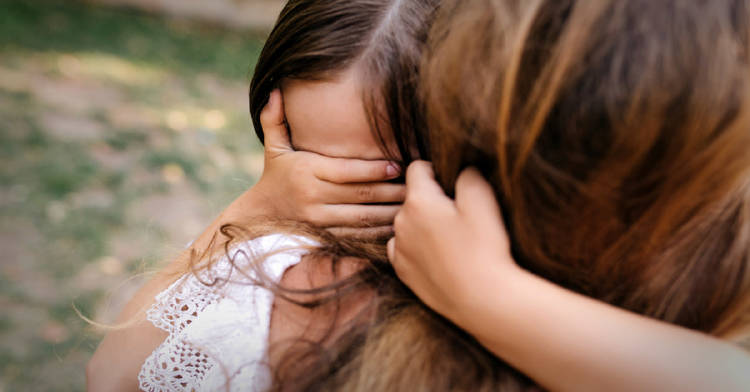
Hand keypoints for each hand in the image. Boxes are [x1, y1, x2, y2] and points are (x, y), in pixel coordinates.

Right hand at [226, 90, 403, 238]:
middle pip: (361, 195)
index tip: (398, 165)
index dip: (375, 169)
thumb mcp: (273, 147)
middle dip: (391, 191)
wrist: (260, 216)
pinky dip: (378, 231)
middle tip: (416, 186)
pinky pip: (357, 235)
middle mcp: (314, 197)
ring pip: (363, 218)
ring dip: (390, 213)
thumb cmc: (275, 175)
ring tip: (413, 205)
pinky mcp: (326, 236)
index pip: (348, 171)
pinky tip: (397, 225)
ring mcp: (320, 220)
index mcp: (307, 172)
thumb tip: (274, 89)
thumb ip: (274, 118)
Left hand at [387, 161, 520, 326]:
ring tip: (452, 240)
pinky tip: (440, 257)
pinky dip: (418, 248)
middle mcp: (400, 223)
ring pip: (408, 225)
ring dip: (424, 225)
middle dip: (432, 200)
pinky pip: (406, 249)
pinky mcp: (403, 272)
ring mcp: (399, 249)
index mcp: (418, 201)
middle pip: (413, 198)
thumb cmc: (483, 248)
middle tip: (459, 216)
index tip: (454, 184)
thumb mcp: (482, 200)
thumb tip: (461, 169)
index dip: (436, 170)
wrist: (481, 300)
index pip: (417, 168)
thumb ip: (467, 175)